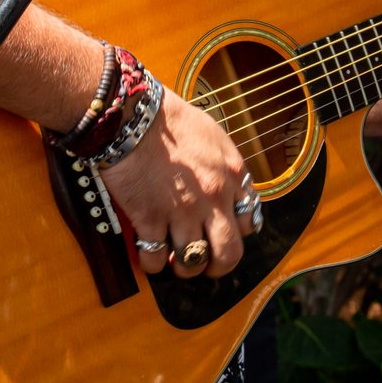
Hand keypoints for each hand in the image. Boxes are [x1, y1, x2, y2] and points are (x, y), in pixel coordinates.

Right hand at [98, 90, 255, 278]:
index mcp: (232, 175)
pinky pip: (156, 258)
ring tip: (174, 260)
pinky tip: (148, 254)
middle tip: (206, 265)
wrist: (133, 114)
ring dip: (184, 268)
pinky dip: (152, 263)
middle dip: (218, 266)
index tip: (221, 231)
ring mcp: (182, 211)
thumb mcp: (213, 135)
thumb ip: (223, 165)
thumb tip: (224, 184)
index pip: (248, 221)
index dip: (234, 232)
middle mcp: (213, 198)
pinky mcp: (150, 218)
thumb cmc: (169, 118)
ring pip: (193, 262)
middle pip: (229, 253)